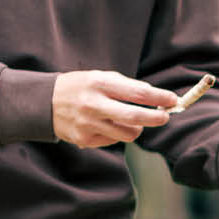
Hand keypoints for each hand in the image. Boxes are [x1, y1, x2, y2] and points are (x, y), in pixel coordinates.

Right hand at [52, 71, 176, 146]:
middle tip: (165, 117)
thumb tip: (155, 96)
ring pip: (127, 134)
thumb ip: (126, 86)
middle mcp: (93, 104)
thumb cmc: (80, 87)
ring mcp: (88, 124)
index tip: (172, 99)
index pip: (137, 93)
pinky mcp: (84, 139)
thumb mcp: (100, 77)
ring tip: (132, 121)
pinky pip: (113, 141)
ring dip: (137, 128)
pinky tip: (107, 126)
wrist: (45, 103)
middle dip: (155, 118)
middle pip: (134, 117)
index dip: (159, 97)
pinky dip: (117, 134)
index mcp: (99, 84)